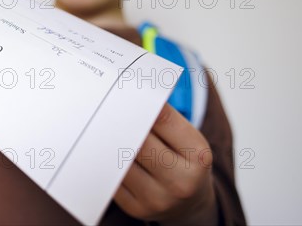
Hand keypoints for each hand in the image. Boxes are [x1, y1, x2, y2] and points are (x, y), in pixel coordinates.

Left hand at [114, 104, 217, 224]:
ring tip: (102, 127)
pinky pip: (113, 178)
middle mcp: (181, 181)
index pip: (163, 119)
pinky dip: (107, 162)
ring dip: (110, 143)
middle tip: (106, 107)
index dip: (141, 104)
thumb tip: (132, 93)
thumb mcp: (187, 140)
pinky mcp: (137, 209)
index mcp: (198, 156)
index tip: (125, 92)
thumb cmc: (185, 161)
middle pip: (140, 142)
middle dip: (123, 123)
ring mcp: (158, 199)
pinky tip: (104, 151)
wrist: (190, 203)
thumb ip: (165, 119)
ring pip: (122, 160)